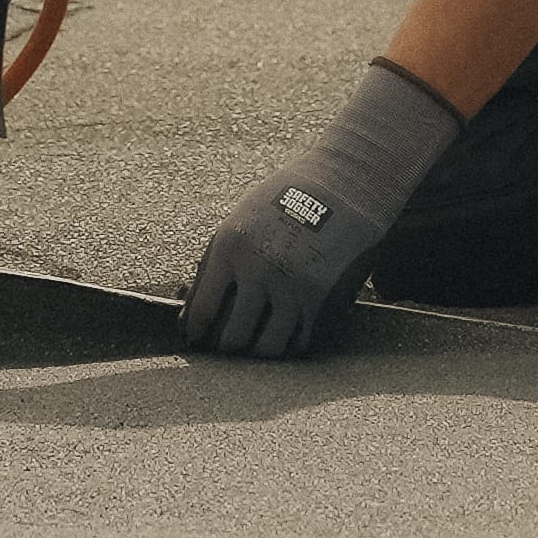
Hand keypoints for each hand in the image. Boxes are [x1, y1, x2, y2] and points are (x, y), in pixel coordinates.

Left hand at [182, 61, 462, 357]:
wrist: (345, 185)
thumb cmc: (286, 200)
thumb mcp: (242, 218)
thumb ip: (219, 260)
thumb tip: (193, 306)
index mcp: (230, 246)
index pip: (203, 310)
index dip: (197, 333)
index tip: (198, 341)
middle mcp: (258, 269)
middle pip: (233, 339)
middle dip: (227, 350)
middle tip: (228, 349)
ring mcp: (291, 286)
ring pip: (267, 349)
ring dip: (260, 353)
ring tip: (257, 347)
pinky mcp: (321, 297)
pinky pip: (299, 342)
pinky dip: (291, 344)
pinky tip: (287, 336)